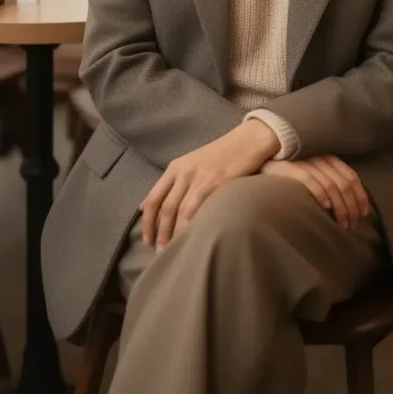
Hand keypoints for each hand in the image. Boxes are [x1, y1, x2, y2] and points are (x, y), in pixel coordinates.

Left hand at [139, 120, 279, 249]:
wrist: (247, 140)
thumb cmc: (221, 155)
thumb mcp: (190, 165)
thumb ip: (171, 184)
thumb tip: (145, 206)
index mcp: (175, 168)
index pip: (153, 198)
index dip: (147, 222)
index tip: (146, 239)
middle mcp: (183, 172)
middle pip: (165, 208)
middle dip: (160, 233)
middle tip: (160, 252)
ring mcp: (199, 177)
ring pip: (180, 211)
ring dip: (174, 234)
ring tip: (174, 250)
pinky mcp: (215, 182)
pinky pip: (198, 208)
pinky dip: (191, 225)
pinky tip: (191, 238)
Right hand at [261, 155, 368, 230]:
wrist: (262, 160)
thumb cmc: (291, 172)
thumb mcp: (314, 171)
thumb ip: (330, 180)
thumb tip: (350, 203)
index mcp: (329, 157)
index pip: (351, 176)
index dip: (360, 196)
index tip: (363, 213)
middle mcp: (320, 157)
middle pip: (343, 184)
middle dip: (351, 207)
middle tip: (352, 225)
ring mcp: (305, 161)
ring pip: (331, 185)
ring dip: (340, 207)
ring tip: (342, 224)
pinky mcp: (291, 167)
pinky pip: (310, 180)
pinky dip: (320, 193)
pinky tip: (325, 207)